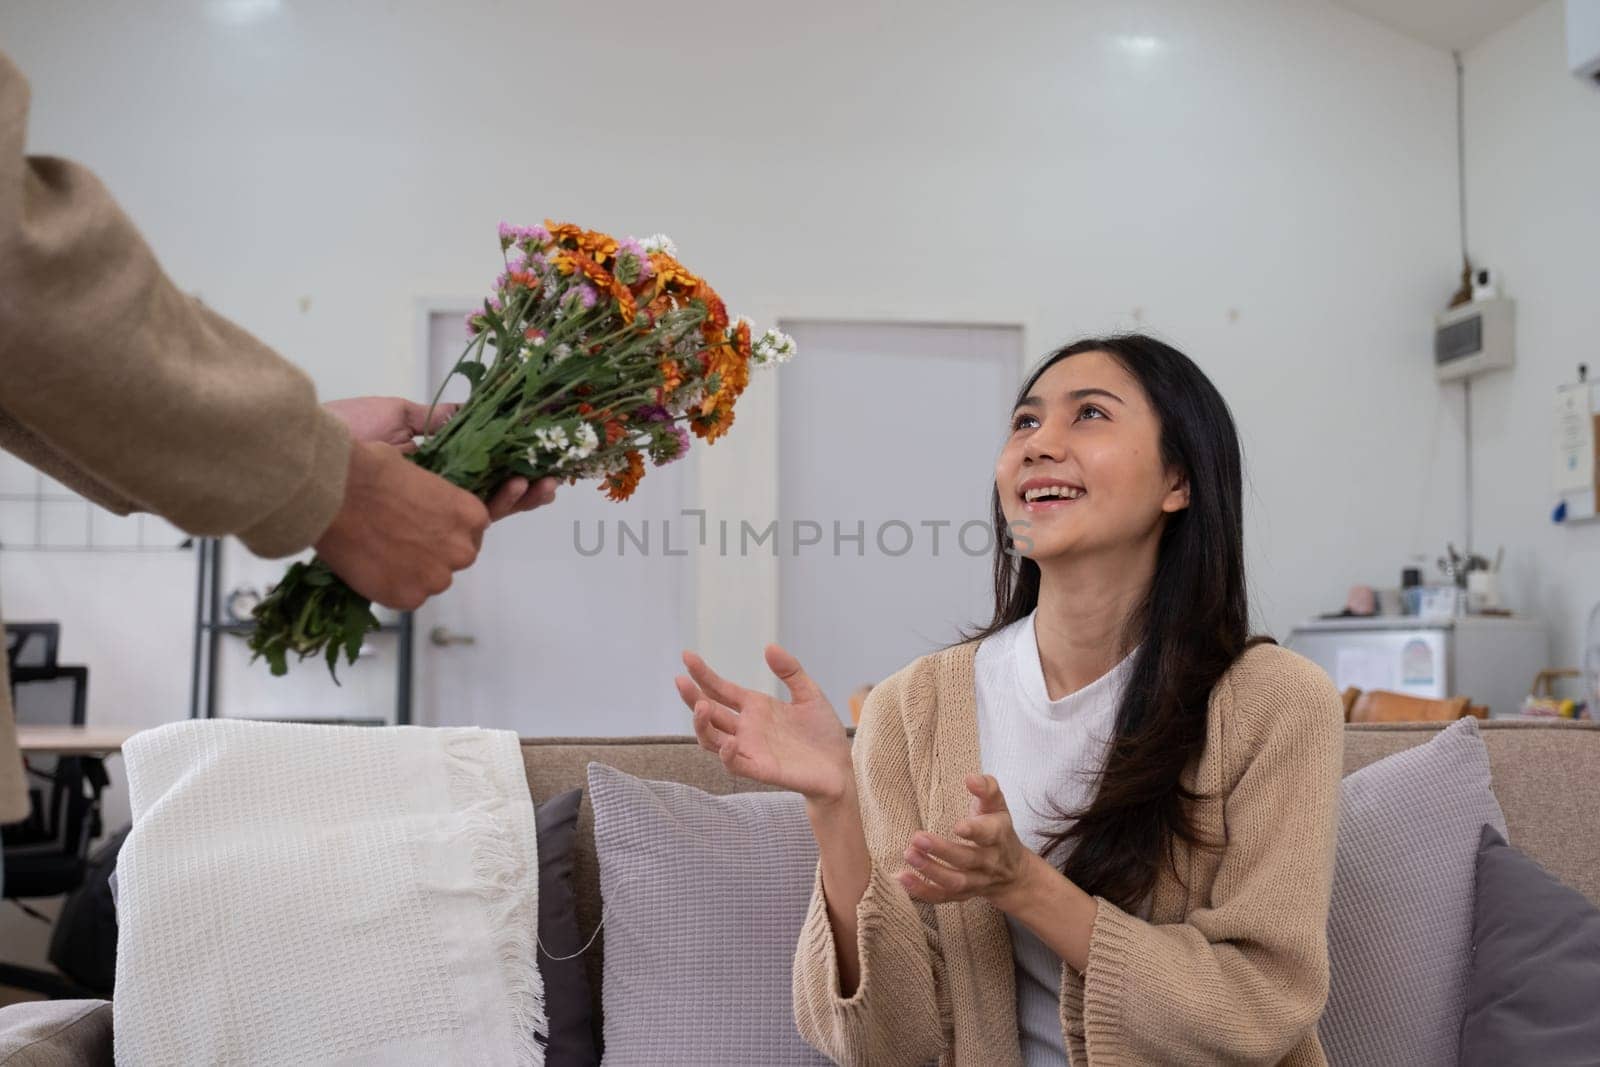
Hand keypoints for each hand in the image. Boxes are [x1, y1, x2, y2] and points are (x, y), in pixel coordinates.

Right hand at [314, 441, 489, 610]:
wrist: (336, 494)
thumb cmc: (371, 471)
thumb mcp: (415, 472)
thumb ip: (430, 496)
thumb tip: (419, 500)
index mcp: (470, 514)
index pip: (472, 531)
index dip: (447, 530)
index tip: (427, 529)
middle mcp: (461, 549)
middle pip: (455, 558)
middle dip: (434, 553)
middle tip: (402, 543)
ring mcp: (436, 577)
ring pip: (430, 581)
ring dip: (413, 573)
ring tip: (381, 554)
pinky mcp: (408, 598)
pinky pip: (406, 598)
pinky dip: (390, 588)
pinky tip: (370, 569)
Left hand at [325, 396, 557, 520]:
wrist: (313, 463)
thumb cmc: (345, 437)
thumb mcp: (395, 416)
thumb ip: (433, 419)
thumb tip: (463, 411)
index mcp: (424, 477)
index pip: (474, 482)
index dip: (505, 475)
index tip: (529, 461)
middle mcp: (426, 504)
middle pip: (486, 505)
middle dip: (521, 492)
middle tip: (549, 479)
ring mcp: (423, 521)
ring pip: (483, 520)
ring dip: (518, 500)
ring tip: (541, 484)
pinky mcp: (417, 536)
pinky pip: (465, 528)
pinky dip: (499, 508)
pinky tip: (519, 490)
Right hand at [675, 645, 853, 802]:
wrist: (839, 767)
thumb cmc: (822, 733)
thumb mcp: (809, 695)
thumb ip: (791, 671)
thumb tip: (769, 647)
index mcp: (755, 708)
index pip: (721, 689)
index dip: (703, 674)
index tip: (687, 655)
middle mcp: (746, 728)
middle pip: (709, 713)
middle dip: (692, 697)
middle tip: (681, 681)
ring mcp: (750, 749)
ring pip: (712, 739)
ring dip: (703, 725)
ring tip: (702, 706)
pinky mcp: (760, 770)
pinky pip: (735, 764)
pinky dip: (727, 754)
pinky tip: (729, 742)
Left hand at [898, 774, 1038, 911]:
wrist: (1013, 874)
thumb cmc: (998, 829)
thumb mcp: (998, 806)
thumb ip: (987, 788)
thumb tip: (971, 778)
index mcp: (998, 836)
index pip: (989, 835)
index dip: (975, 831)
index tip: (957, 826)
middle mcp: (989, 862)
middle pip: (967, 860)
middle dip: (942, 851)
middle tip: (917, 838)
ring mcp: (976, 881)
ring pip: (954, 882)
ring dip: (930, 871)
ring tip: (909, 855)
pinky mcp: (962, 895)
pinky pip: (942, 897)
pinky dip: (922, 891)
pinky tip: (901, 879)